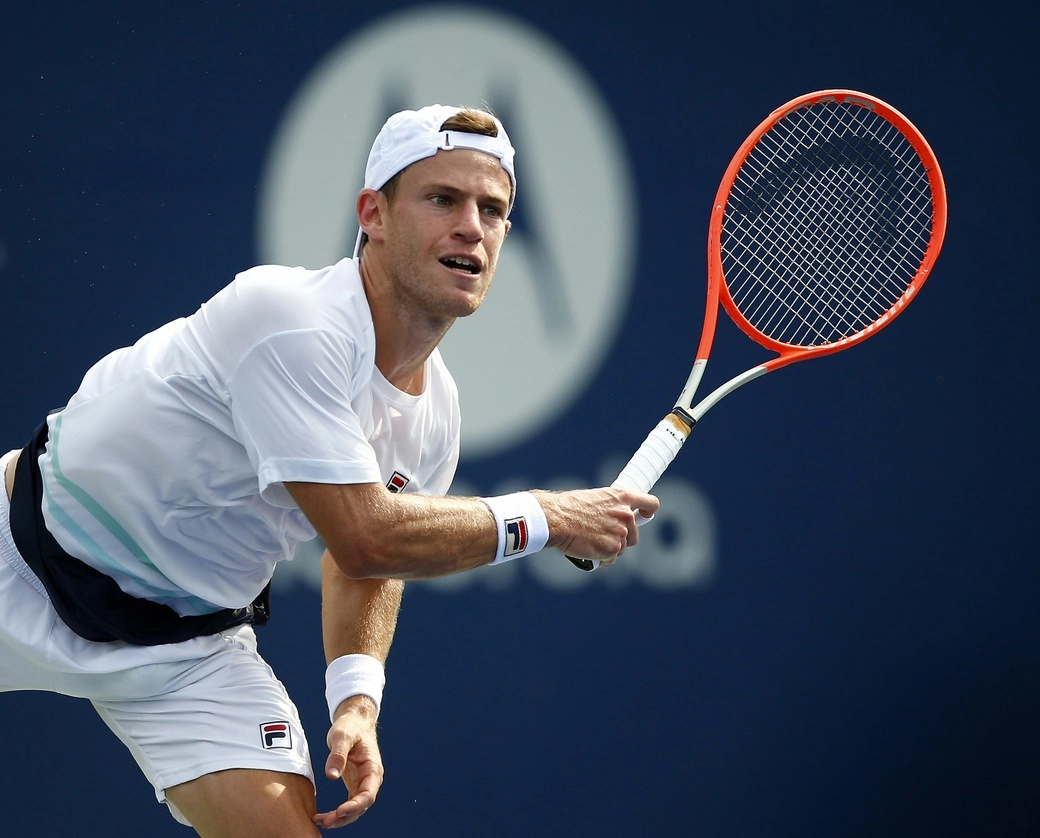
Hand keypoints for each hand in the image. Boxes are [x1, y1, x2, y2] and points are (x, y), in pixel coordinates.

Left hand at [312, 696, 383, 828]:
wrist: (354, 721)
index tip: (339, 811)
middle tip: (326, 822)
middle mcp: (370, 778)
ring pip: (355, 809)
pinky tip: (322, 816)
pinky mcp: (354, 784)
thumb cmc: (350, 726)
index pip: (368, 794)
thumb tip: (331, 776)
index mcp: (372, 768)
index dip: (355, 806)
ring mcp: (362, 783)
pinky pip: (348, 804)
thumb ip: (338, 755)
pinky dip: (337, 813)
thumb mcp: (342, 736)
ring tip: (321, 821)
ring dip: (340, 818)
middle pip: (361, 805)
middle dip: (345, 817)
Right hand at [535, 487, 658, 567]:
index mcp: (622, 497)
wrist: (556, 519)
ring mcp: (620, 534)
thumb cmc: (569, 507)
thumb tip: (617, 516)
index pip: (651, 504)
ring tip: (591, 542)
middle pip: (634, 535)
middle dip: (621, 538)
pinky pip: (611, 560)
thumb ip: (612, 506)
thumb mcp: (596, 498)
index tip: (643, 516)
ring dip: (609, 549)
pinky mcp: (612, 550)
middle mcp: (625, 515)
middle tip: (602, 536)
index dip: (648, 512)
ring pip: (621, 548)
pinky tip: (590, 552)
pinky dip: (602, 559)